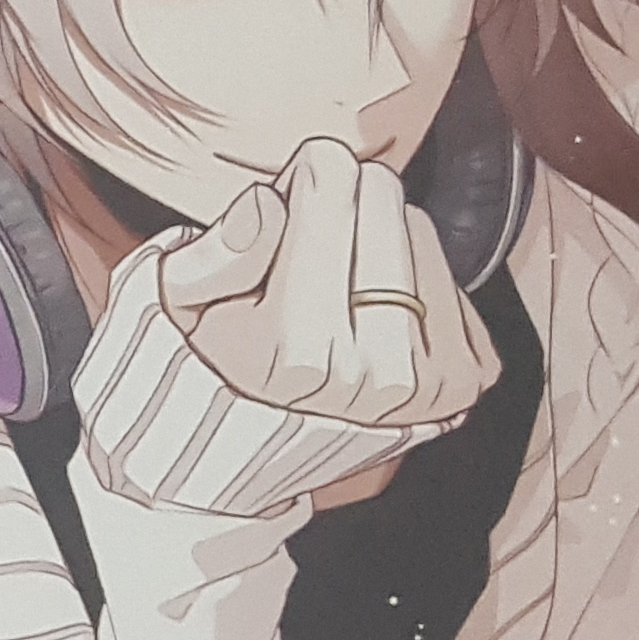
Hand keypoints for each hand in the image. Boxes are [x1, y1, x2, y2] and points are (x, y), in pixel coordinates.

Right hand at [145, 137, 499, 431]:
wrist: (238, 459)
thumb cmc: (204, 365)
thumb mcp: (172, 305)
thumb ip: (215, 253)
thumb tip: (268, 205)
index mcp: (296, 351)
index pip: (330, 181)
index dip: (298, 180)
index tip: (280, 210)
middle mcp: (373, 372)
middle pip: (383, 196)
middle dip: (341, 204)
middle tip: (304, 251)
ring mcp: (428, 379)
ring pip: (419, 227)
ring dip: (378, 240)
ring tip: (334, 288)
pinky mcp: (466, 379)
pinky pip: (453, 275)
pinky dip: (414, 279)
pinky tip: (372, 311)